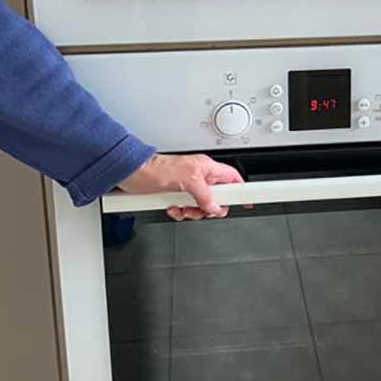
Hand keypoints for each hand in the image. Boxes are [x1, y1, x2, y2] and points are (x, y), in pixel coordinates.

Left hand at [116, 152, 242, 220]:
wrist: (131, 173)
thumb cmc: (156, 167)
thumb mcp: (187, 180)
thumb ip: (205, 195)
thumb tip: (215, 207)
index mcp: (206, 167)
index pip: (233, 178)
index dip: (242, 189)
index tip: (248, 200)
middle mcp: (198, 177)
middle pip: (217, 198)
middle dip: (208, 208)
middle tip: (200, 208)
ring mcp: (187, 187)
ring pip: (201, 207)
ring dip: (191, 212)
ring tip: (182, 208)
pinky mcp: (174, 195)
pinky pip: (185, 210)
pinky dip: (179, 212)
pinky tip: (172, 207)